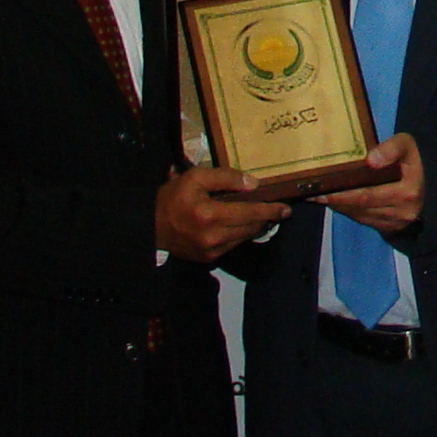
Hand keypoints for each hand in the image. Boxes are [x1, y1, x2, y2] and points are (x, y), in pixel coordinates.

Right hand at [154, 165, 290, 263]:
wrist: (151, 225)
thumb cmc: (173, 197)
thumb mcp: (195, 177)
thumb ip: (225, 178)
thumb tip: (253, 184)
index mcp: (210, 215)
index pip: (249, 212)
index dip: (270, 210)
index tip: (285, 208)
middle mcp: (213, 237)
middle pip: (251, 227)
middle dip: (267, 218)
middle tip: (279, 209)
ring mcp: (212, 251)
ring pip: (244, 237)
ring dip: (255, 226)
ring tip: (264, 215)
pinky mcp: (209, 259)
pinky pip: (233, 245)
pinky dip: (241, 234)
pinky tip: (243, 224)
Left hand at [315, 136, 424, 236]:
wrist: (421, 186)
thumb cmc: (409, 162)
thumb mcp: (407, 146)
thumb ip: (392, 148)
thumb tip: (370, 160)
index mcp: (407, 191)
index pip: (370, 193)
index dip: (345, 192)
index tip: (327, 185)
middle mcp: (401, 211)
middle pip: (360, 205)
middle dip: (336, 198)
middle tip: (313, 190)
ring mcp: (393, 222)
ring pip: (358, 213)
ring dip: (337, 204)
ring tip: (318, 193)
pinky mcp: (385, 226)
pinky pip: (360, 218)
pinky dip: (345, 208)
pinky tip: (332, 199)